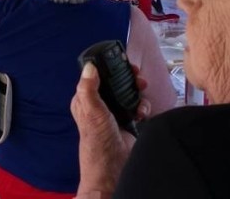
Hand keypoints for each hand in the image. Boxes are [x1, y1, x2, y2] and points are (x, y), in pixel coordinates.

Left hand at [71, 63, 148, 196]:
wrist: (113, 167)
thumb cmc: (97, 141)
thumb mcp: (91, 110)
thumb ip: (88, 88)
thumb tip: (89, 66)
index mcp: (86, 99)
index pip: (97, 75)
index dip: (109, 67)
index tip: (123, 62)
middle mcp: (100, 104)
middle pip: (116, 82)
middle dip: (128, 78)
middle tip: (138, 77)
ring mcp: (115, 113)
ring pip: (129, 93)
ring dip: (137, 93)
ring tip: (142, 93)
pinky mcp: (128, 121)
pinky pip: (138, 107)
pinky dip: (143, 107)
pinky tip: (142, 113)